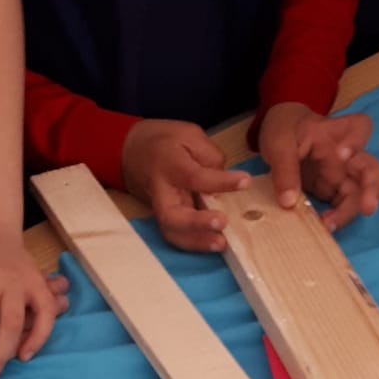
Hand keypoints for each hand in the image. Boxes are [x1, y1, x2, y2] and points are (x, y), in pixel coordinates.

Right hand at [121, 118, 247, 252]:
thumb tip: (224, 179)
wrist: (133, 153)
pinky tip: (213, 244)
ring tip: (221, 243)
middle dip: (196, 223)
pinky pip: (177, 236)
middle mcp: (162, 192)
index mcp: (169, 165)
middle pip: (172, 215)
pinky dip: (194, 244)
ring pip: (172, 232)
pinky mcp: (165, 220)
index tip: (245, 181)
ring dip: (196, 242)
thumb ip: (208, 155)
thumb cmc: (165, 142)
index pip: (195, 176)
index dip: (220, 181)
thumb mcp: (189, 134)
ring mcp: (160, 209)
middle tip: (221, 223)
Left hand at [259, 103, 378, 232]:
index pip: (360, 128)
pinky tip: (323, 226)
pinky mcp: (332, 191)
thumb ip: (285, 169)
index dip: (357, 142)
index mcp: (335, 132)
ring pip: (359, 193)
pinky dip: (336, 219)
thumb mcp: (279, 144)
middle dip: (372, 188)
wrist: (279, 137)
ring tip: (329, 225)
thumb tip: (289, 202)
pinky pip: (342, 207)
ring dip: (349, 212)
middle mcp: (346, 155)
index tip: (344, 155)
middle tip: (368, 207)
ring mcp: (341, 175)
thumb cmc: (284, 130)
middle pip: (370, 168)